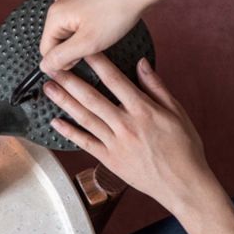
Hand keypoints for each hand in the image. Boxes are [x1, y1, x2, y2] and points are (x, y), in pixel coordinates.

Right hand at [39, 0, 149, 72]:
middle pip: (56, 40)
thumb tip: (44, 67)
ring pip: (68, 31)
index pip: (46, 51)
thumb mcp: (86, 44)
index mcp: (55, 14)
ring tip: (101, 32)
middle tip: (95, 43)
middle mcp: (59, 2)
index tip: (84, 55)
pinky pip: (78, 20)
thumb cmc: (117, 12)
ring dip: (82, 38)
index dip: (64, 60)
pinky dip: (88, 27)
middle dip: (74, 47)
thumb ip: (60, 58)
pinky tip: (103, 23)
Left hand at [42, 54, 211, 214]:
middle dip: (71, 82)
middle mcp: (126, 125)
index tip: (84, 51)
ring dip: (65, 102)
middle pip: (93, 98)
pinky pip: (84, 143)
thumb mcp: (176, 112)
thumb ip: (156, 87)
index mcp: (144, 110)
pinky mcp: (108, 159)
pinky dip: (69, 132)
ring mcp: (115, 143)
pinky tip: (55, 122)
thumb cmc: (183, 147)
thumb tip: (141, 64)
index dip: (98, 63)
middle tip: (54, 68)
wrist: (181, 182)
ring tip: (49, 89)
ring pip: (85, 118)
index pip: (116, 81)